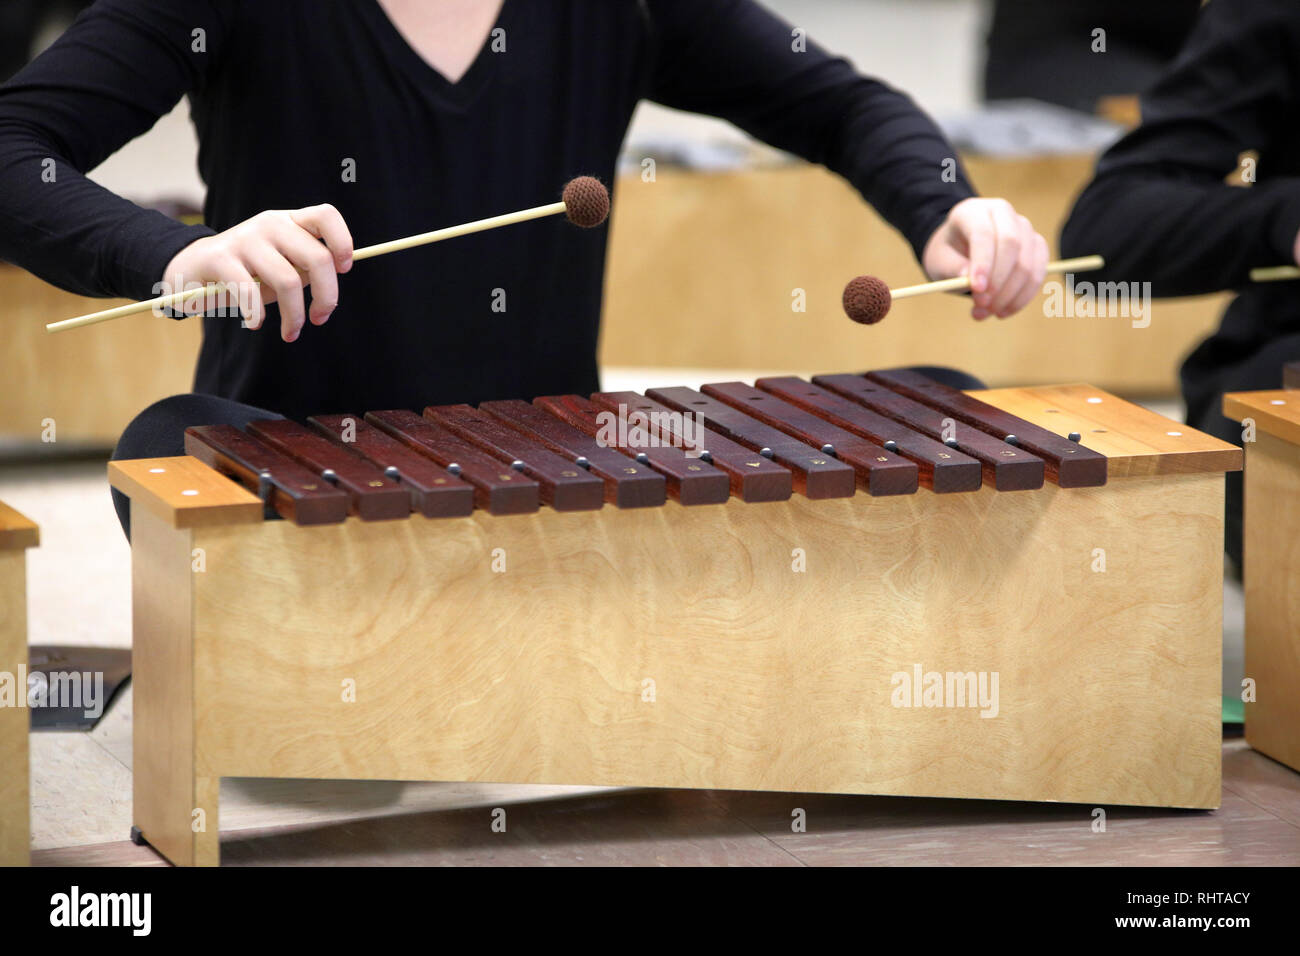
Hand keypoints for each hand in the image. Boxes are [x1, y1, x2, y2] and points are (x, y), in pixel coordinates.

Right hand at [160, 205, 353, 341]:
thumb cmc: (246, 274)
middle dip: (327, 297)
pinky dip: (256, 314)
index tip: (344, 270)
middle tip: (319, 318)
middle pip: (318, 257)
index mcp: (289, 222)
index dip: (343, 241)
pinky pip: (249, 292)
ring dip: (294, 316)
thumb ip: (306, 270)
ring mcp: (244, 238)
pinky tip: (255, 323)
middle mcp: (270, 224)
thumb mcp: (281, 267)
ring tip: (290, 333)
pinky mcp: (219, 258)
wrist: (190, 270)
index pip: (326, 215)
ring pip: (289, 280)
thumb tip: (331, 289)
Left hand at [922, 198, 1048, 319]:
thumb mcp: (939, 261)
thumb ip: (952, 267)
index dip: (983, 262)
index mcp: (973, 211)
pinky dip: (1022, 297)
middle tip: (981, 306)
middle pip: (1011, 244)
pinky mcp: (1036, 246)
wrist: (961, 250)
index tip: (976, 289)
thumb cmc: (948, 254)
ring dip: (1010, 294)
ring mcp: (1024, 228)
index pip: (984, 233)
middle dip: (998, 280)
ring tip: (985, 313)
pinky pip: (1038, 273)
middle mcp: (1003, 213)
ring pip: (1027, 262)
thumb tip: (970, 279)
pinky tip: (1003, 311)